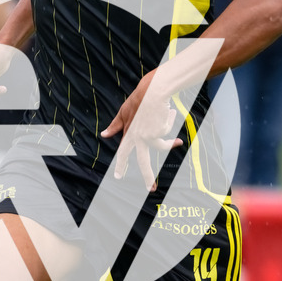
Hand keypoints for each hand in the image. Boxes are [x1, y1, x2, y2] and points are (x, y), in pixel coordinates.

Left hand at [100, 72, 182, 190]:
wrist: (152, 91)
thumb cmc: (138, 99)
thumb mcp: (123, 112)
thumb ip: (115, 125)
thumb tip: (103, 135)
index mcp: (128, 134)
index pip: (123, 152)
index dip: (121, 165)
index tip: (118, 176)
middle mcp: (137, 137)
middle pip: (143, 161)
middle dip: (148, 176)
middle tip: (151, 190)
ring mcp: (148, 135)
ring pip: (162, 147)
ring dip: (171, 144)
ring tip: (178, 142)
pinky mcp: (158, 131)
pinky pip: (167, 132)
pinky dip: (169, 121)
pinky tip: (168, 112)